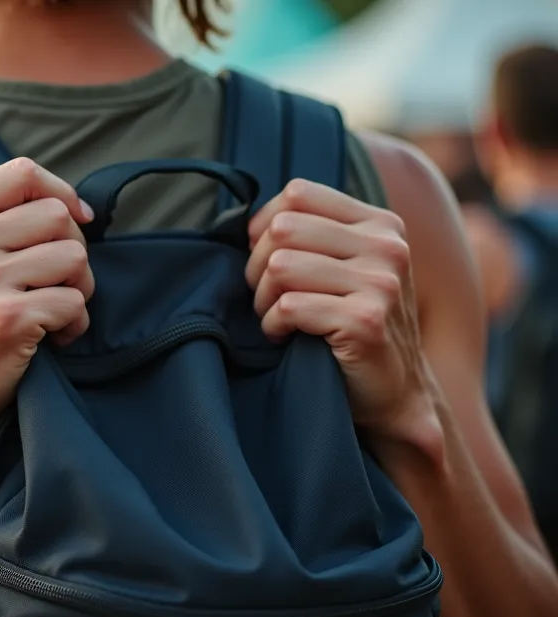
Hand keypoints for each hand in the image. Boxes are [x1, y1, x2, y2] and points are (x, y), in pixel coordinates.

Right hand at [0, 157, 95, 449]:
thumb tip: (70, 206)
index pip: (22, 173)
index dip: (60, 192)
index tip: (75, 219)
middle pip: (57, 215)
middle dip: (72, 248)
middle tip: (54, 283)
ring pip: (74, 257)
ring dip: (78, 287)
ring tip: (51, 311)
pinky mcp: (8, 319)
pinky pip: (74, 302)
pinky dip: (73, 324)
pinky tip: (50, 339)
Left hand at [246, 179, 441, 453]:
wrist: (396, 393)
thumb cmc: (354, 325)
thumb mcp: (346, 267)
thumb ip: (313, 235)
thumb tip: (248, 223)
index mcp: (380, 224)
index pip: (298, 193)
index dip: (264, 225)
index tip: (265, 259)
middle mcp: (387, 247)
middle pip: (282, 228)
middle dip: (258, 266)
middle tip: (266, 296)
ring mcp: (381, 284)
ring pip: (281, 267)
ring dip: (263, 299)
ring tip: (276, 317)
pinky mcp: (366, 321)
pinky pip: (288, 307)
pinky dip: (273, 325)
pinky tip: (285, 336)